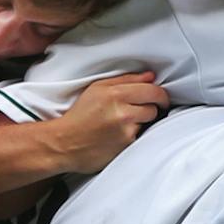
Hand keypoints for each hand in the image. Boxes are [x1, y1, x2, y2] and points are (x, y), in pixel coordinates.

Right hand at [45, 73, 170, 173]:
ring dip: (141, 122)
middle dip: (150, 107)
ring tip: (123, 123)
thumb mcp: (98, 89)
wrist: (63, 143)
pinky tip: (119, 135)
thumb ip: (126, 80)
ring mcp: (125, 131)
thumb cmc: (79, 115)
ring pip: (148, 123)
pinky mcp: (125, 147)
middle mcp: (123, 112)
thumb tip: (150, 76)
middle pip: (154, 107)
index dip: (160, 94)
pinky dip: (133, 136)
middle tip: (138, 110)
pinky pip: (140, 137)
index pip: (153, 90)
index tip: (160, 97)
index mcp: (115, 94)